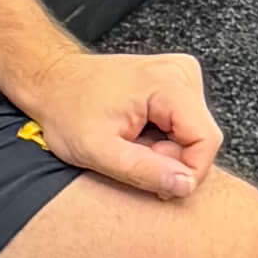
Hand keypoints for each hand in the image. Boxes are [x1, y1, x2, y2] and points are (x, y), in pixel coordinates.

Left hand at [26, 45, 218, 199]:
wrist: (52, 82)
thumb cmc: (66, 110)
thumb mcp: (98, 150)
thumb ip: (143, 171)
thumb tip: (185, 185)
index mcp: (169, 83)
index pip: (206, 141)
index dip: (184, 170)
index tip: (150, 175)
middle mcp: (182, 73)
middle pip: (201, 138)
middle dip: (171, 160)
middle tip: (132, 156)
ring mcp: (181, 75)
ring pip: (194, 134)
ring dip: (166, 151)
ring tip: (131, 143)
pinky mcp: (175, 82)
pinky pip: (185, 125)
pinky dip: (163, 138)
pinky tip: (137, 133)